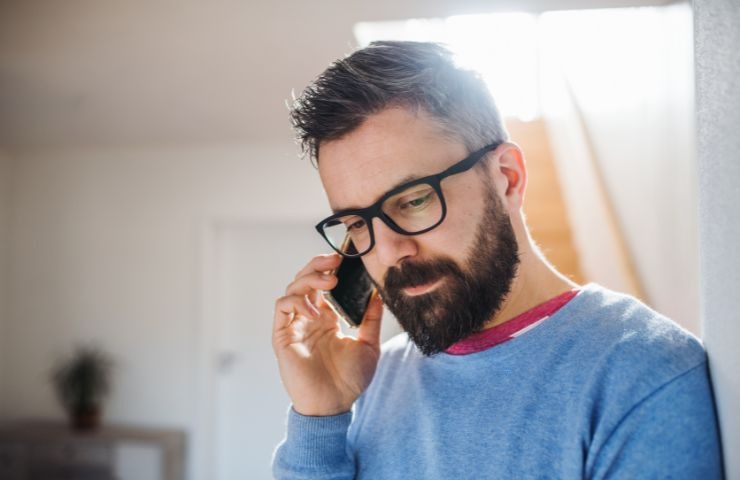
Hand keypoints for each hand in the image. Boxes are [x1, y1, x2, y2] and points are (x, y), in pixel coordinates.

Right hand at [272, 254, 383, 415]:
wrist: (334, 406)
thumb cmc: (350, 380)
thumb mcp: (369, 345)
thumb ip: (371, 319)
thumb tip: (379, 293)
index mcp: (327, 319)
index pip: (324, 285)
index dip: (331, 268)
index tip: (346, 258)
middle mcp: (309, 318)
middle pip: (305, 280)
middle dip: (317, 265)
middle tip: (335, 259)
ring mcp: (294, 325)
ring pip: (293, 288)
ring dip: (309, 279)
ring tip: (330, 281)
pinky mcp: (282, 335)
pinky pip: (283, 307)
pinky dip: (297, 301)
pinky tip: (316, 311)